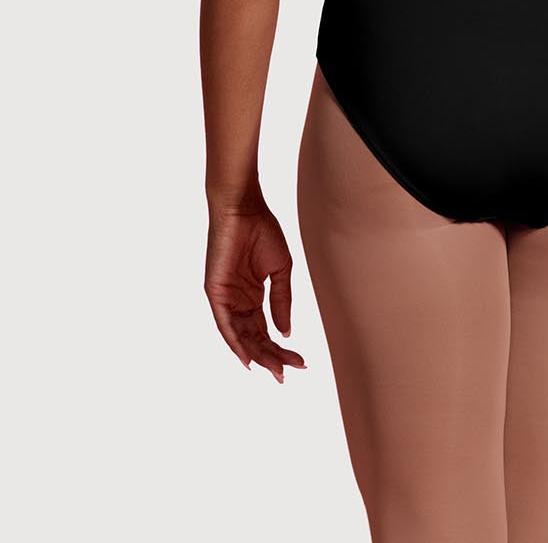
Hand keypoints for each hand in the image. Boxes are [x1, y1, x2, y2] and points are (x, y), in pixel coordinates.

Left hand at [204, 201, 307, 381]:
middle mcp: (237, 302)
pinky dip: (234, 343)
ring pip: (240, 336)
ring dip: (257, 354)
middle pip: (254, 338)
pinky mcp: (215, 293)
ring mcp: (225, 299)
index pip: (265, 330)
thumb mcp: (279, 270)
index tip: (299, 362)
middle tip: (289, 371)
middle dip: (272, 356)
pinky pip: (224, 324)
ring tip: (275, 369)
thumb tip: (285, 331)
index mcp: (252, 296)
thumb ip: (281, 300)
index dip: (280, 348)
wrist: (245, 209)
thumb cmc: (262, 232)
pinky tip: (247, 358)